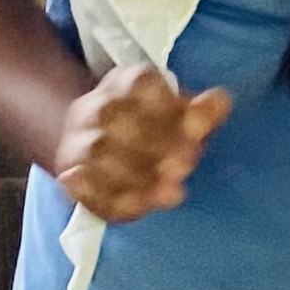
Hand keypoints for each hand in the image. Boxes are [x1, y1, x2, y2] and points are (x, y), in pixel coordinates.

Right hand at [52, 65, 228, 222]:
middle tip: (186, 165)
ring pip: (96, 151)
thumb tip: (221, 101)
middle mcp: (95, 107)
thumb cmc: (150, 129)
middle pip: (115, 116)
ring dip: (135, 173)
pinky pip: (81, 186)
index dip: (167, 105)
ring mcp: (77, 140)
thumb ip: (201, 112)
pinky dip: (106, 197)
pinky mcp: (69, 175)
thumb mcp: (179, 116)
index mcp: (123, 84)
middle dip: (155, 143)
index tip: (198, 132)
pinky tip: (137, 207)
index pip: (140, 82)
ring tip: (170, 192)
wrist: (93, 146)